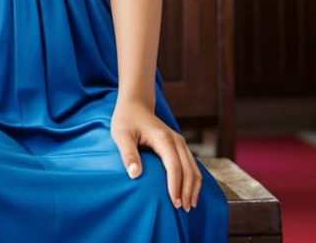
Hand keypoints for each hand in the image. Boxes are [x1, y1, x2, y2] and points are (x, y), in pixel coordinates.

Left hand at [110, 97, 202, 211]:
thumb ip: (128, 154)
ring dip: (193, 187)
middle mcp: (176, 140)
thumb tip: (135, 174)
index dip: (175, 186)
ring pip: (193, 167)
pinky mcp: (179, 145)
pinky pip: (191, 164)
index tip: (174, 204)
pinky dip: (193, 179)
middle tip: (183, 211)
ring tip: (189, 206)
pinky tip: (190, 193)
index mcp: (163, 138)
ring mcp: (180, 142)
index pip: (174, 166)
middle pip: (188, 169)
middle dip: (187, 191)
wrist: (136, 104)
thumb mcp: (121, 135)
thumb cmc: (126, 119)